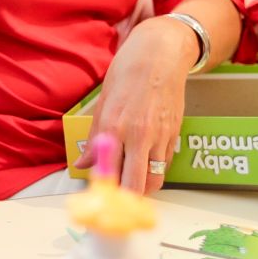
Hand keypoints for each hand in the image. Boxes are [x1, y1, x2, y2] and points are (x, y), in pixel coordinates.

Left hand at [80, 17, 196, 193]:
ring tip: (130, 187)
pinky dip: (154, 171)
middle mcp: (138, 136)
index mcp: (114, 127)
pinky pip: (164, 164)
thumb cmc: (127, 73)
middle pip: (135, 185)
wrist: (160, 56)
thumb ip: (94, 139)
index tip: (97, 196)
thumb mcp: (103, 103)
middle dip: (126, 200)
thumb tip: (83, 164)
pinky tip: (144, 166)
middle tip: (116, 202)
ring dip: (142, 188)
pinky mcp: (174, 135)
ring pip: (154, 179)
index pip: (109, 173)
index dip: (103, 190)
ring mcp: (160, 137)